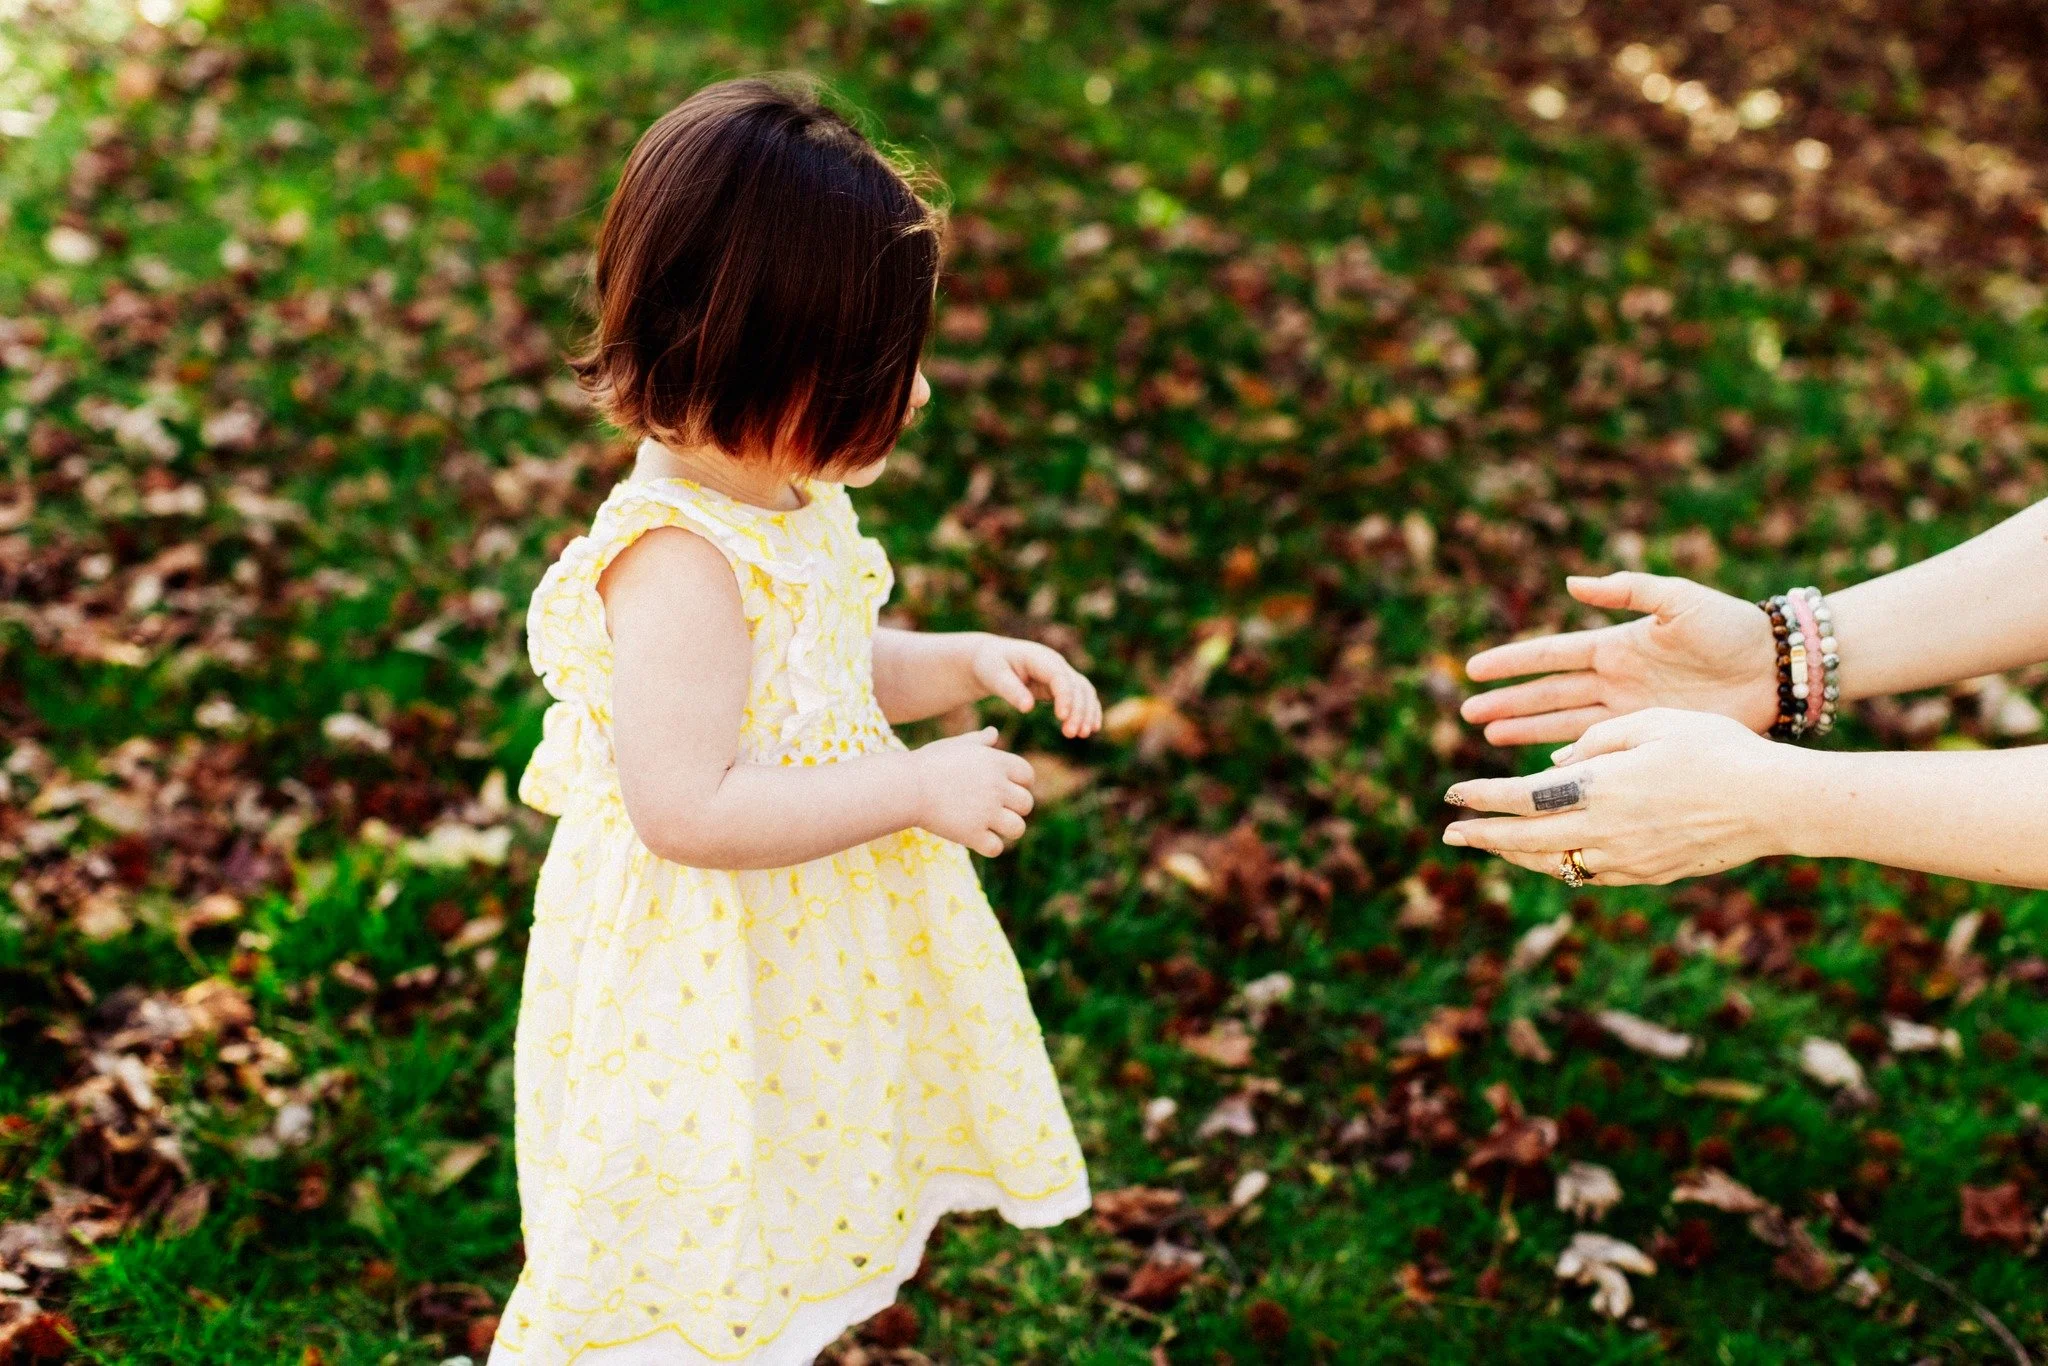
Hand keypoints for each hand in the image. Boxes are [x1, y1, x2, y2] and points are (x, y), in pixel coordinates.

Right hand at [910, 727, 1036, 856]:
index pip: (1028, 776)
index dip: (1021, 784)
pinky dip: (989, 846)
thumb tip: (993, 733)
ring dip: (1007, 830)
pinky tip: (977, 839)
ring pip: (1017, 828)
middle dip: (1015, 808)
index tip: (1007, 790)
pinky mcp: (972, 834)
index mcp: (997, 762)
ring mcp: (986, 812)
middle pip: (1026, 804)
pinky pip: (996, 848)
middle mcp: (997, 787)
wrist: (906, 786)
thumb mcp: (956, 745)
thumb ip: (979, 740)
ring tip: (992, 827)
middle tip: (996, 810)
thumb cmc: (929, 763)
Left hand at [970, 635, 1102, 738]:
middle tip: (1071, 734)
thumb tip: (1027, 708)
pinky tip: (1091, 728)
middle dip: (1078, 710)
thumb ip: (1011, 690)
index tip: (1062, 718)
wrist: (991, 658)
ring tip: (1082, 734)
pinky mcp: (1061, 685)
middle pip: (1077, 685)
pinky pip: (1081, 696)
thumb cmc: (990, 665)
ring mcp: (1061, 673)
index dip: (1065, 696)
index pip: (1059, 676)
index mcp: (1039, 658)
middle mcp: (1055, 663)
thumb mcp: (995, 676)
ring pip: (1084, 691)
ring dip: (1087, 712)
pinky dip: (1088, 710)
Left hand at [1441, 709, 1793, 885]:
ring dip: (1519, 856)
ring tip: (1493, 846)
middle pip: (1528, 840)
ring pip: (1557, 864)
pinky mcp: (1650, 874)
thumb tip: (1552, 766)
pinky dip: (1563, 865)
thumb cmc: (1717, 748)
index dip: (1484, 798)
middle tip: (1451, 834)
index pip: (1524, 798)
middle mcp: (1608, 830)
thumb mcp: (1652, 723)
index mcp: (1603, 787)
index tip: (1452, 795)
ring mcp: (1629, 859)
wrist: (1774, 802)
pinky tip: (1551, 856)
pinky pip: (1591, 875)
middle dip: (1485, 837)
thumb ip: (1597, 740)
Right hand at [1461, 572, 1780, 746]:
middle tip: (1468, 714)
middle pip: (1548, 694)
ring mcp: (1629, 710)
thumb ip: (1628, 591)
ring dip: (1527, 730)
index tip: (1473, 669)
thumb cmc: (1730, 626)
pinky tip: (1545, 767)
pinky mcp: (1649, 735)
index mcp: (1616, 645)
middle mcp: (1614, 679)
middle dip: (1508, 703)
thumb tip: (1571, 583)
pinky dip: (1572, 758)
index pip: (1551, 655)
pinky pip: (1599, 749)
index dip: (1512, 662)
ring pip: (1564, 723)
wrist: (1775, 667)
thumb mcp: (1678, 600)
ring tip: (1490, 738)